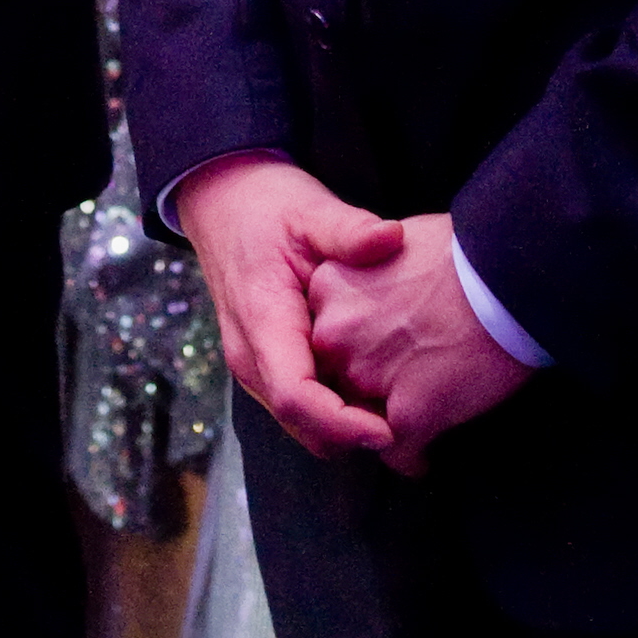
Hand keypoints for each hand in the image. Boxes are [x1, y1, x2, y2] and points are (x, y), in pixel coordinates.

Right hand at [175, 155, 404, 459]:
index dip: (342, 424)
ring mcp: (254, 364)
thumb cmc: (266, 206)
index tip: (391, 430)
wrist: (223, 201)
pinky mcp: (266, 364)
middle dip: (354, 436)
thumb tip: (391, 237)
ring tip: (401, 406)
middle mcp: (250, 355)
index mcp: (260, 320)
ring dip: (347, 426)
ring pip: (302, 423)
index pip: (294, 397)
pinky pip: (302, 407)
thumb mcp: (309, 210)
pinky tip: (376, 387)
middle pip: (302, 425)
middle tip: (414, 424)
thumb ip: (348, 230)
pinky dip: (338, 410)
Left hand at [308, 212, 534, 475]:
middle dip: (362, 390)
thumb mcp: (390, 243)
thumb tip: (381, 295)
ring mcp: (368, 376)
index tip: (377, 355)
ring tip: (413, 425)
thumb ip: (367, 275)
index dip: (351, 349)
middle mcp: (335, 335)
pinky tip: (427, 455)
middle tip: (396, 391)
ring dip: (383, 426)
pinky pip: (399, 454)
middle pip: (335, 379)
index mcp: (327, 287)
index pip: (322, 336)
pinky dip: (414, 458)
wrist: (507, 276)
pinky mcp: (407, 415)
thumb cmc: (461, 253)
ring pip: (359, 422)